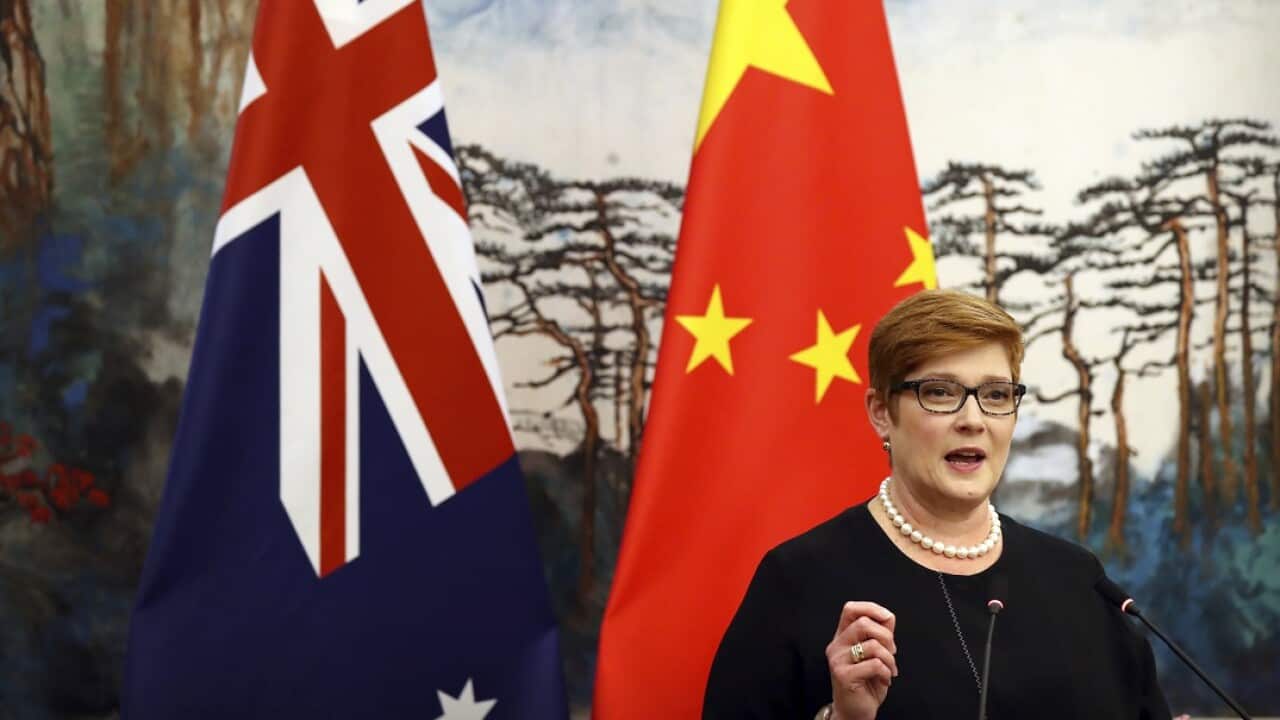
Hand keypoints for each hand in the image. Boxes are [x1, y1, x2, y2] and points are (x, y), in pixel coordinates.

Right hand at [824, 601, 897, 719]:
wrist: (854, 712)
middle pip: (863, 623)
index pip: (850, 609)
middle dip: (886, 637)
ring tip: (889, 670)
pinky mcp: (843, 675)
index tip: (887, 618)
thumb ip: (879, 634)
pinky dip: (887, 672)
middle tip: (891, 652)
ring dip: (890, 659)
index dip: (871, 607)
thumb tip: (888, 616)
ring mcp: (838, 660)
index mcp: (843, 637)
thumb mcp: (874, 654)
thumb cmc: (865, 683)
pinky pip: (875, 664)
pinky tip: (884, 680)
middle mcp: (837, 645)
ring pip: (873, 645)